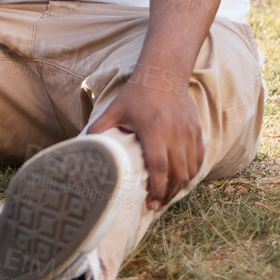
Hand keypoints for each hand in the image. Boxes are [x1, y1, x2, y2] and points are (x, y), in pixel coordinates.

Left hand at [87, 72, 204, 209]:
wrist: (163, 74)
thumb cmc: (136, 94)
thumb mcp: (115, 109)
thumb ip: (99, 128)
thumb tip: (81, 143)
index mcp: (154, 130)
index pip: (159, 167)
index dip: (157, 188)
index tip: (150, 202)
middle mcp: (175, 133)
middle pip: (177, 174)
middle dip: (168, 194)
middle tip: (156, 205)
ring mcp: (189, 133)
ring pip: (190, 169)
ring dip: (180, 186)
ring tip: (167, 196)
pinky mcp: (197, 131)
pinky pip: (199, 158)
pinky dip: (192, 173)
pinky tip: (182, 180)